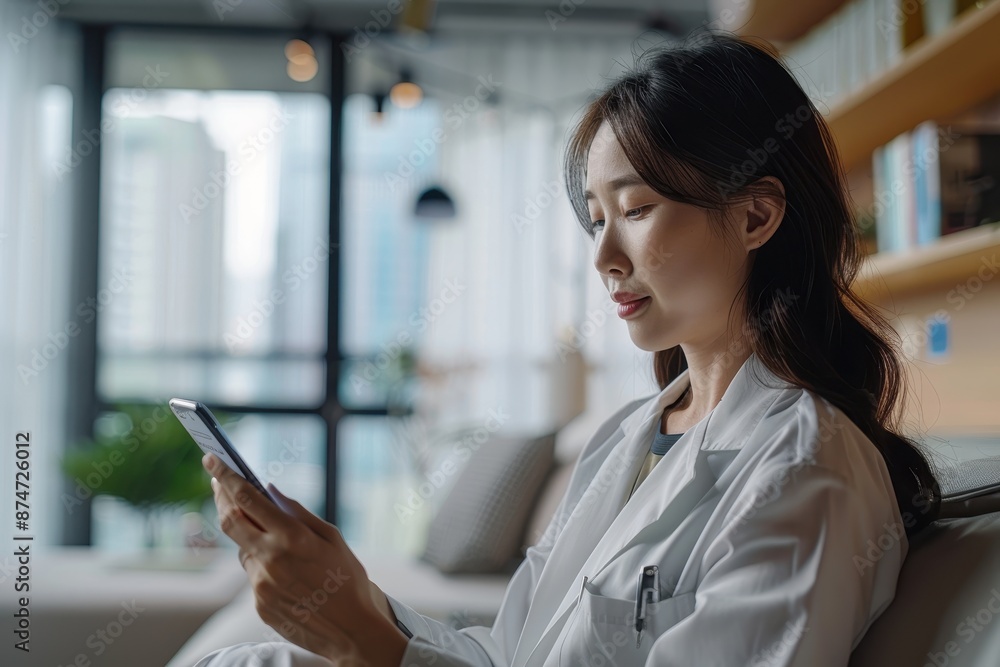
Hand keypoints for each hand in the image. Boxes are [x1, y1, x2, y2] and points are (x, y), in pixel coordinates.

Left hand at [203, 453, 408, 665]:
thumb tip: (270, 491)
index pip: (246, 499)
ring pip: (243, 549)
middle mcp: (270, 559)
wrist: (352, 630)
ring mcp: (261, 584)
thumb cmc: (347, 579)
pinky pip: (253, 575)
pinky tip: (286, 571)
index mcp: (291, 537)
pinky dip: (262, 564)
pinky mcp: (258, 604)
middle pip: (230, 520)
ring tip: (267, 532)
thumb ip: (298, 512)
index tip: (212, 459)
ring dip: (248, 535)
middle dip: (220, 497)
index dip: (225, 476)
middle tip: (217, 482)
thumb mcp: (332, 538)